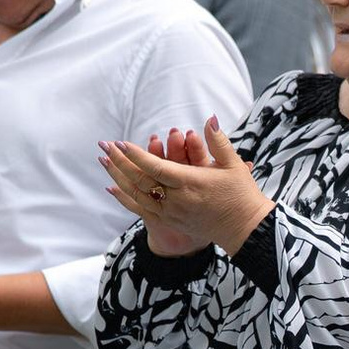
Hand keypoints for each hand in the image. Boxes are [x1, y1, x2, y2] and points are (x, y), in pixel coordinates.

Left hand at [101, 118, 272, 255]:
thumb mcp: (234, 165)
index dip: (136, 155)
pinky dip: (125, 198)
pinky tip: (112, 188)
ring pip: (136, 194)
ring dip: (118, 176)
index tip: (120, 143)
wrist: (244, 229)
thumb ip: (218, 141)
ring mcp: (171, 212)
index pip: (156, 167)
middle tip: (104, 145)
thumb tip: (209, 119)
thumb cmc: (241, 195)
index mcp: (190, 183)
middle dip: (120, 161)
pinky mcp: (170, 221)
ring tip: (103, 161)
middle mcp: (176, 200)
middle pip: (140, 179)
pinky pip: (141, 209)